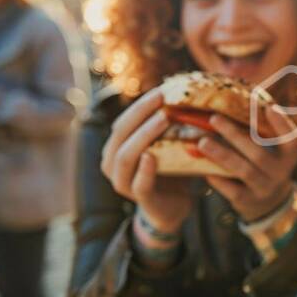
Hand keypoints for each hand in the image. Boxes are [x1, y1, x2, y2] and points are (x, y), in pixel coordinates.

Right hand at [100, 88, 194, 234]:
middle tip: (162, 98)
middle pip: (121, 134)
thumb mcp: (167, 145)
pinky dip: (145, 170)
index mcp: (116, 148)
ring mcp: (123, 183)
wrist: (174, 206)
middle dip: (141, 113)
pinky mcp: (139, 199)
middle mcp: (112, 164)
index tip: (161, 90)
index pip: (124, 122)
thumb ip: (167, 126)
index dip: (140, 105)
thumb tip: (184, 93)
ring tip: (163, 119)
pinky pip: (139, 184)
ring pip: (126, 157)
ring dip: (144, 136)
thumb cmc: (170, 169)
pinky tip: (152, 156)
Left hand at [196, 106, 296, 221]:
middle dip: (235, 135)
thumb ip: (265, 130)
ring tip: (202, 142)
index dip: (282, 125)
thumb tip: (244, 96)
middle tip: (214, 119)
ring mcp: (264, 188)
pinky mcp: (247, 201)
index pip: (291, 139)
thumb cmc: (267, 165)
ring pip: (244, 170)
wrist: (269, 203)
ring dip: (222, 154)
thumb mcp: (275, 150)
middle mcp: (280, 172)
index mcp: (289, 156)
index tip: (269, 107)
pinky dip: (217, 178)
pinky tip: (203, 167)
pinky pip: (231, 189)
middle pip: (259, 153)